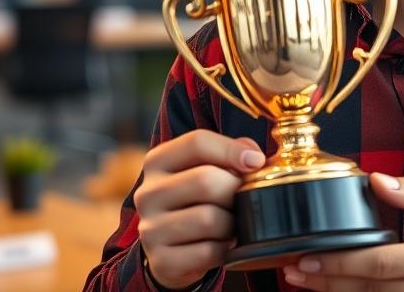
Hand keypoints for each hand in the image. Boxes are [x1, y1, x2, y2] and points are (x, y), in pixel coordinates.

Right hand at [134, 129, 264, 289]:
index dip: (232, 149)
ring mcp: (150, 229)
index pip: (197, 142)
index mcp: (157, 161)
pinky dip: (225, 248)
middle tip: (243, 199)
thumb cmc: (198, 200)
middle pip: (205, 180)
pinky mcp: (162, 260)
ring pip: (208, 218)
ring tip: (231, 223)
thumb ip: (232, 152)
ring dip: (231, 222)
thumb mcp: (208, 168)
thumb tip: (253, 157)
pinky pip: (208, 251)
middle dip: (235, 190)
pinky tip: (222, 244)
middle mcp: (147, 193)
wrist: (173, 251)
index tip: (256, 161)